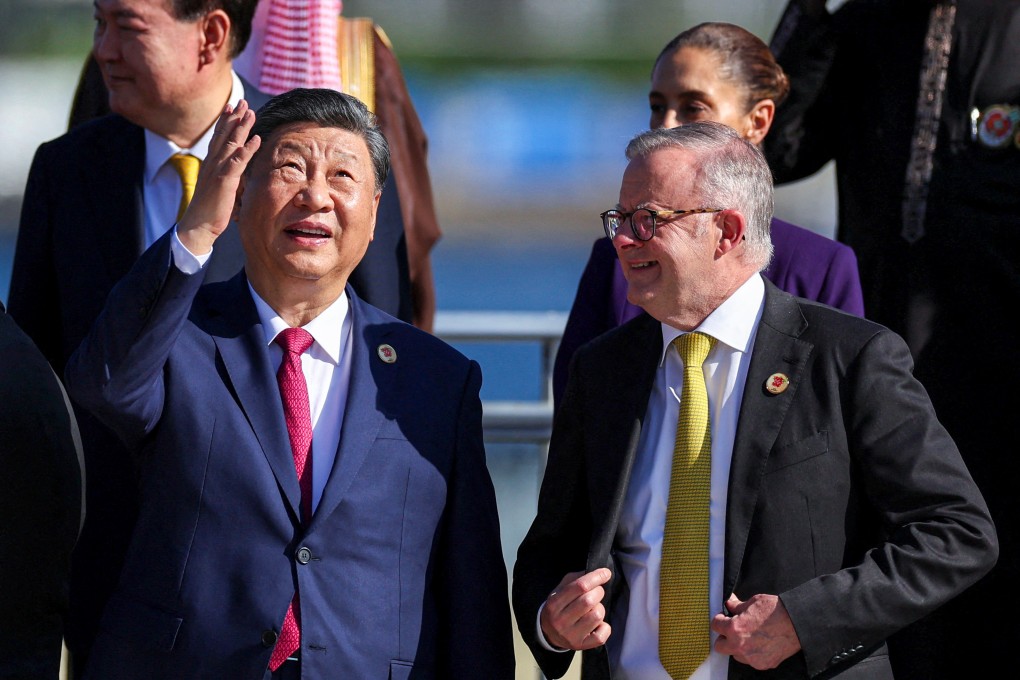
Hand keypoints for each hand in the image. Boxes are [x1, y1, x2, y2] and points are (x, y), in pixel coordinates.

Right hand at [177, 99, 261, 254]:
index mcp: (211, 165)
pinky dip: (247, 150)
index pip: (218, 138)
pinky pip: (237, 162)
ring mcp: (217, 171)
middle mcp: (212, 164)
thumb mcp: (219, 189)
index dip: (225, 122)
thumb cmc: (209, 211)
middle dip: (233, 117)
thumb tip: (235, 173)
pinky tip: (256, 139)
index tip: (232, 107)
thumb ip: (226, 177)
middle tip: (242, 101)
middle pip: (224, 135)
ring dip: (242, 127)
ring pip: (231, 144)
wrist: (197, 227)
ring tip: (251, 112)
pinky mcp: (224, 182)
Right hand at [539, 568, 612, 650]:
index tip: (606, 573)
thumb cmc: (558, 607)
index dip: (596, 577)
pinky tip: (598, 624)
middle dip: (598, 592)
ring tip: (593, 609)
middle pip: (589, 601)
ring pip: (597, 616)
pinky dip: (604, 627)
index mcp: (554, 603)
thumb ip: (576, 579)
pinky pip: (601, 636)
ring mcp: (570, 635)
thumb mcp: (560, 590)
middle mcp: (561, 621)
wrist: (548, 632)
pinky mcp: (580, 646)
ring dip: (600, 609)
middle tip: (596, 592)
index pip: (579, 586)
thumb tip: (597, 573)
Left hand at [711, 593, 800, 669]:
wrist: (797, 623)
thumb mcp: (753, 602)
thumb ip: (737, 606)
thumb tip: (729, 604)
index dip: (719, 619)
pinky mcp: (763, 664)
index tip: (723, 618)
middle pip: (720, 646)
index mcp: (734, 629)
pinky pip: (750, 660)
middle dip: (724, 637)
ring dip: (737, 647)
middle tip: (732, 630)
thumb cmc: (776, 611)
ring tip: (749, 637)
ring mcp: (751, 658)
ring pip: (735, 655)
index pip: (715, 626)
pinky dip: (752, 653)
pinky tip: (760, 643)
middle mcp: (740, 646)